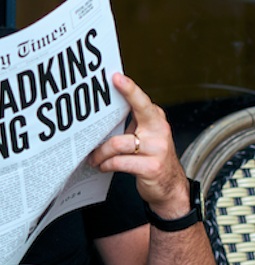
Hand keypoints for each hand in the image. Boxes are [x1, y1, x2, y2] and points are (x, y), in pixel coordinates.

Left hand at [87, 73, 190, 219]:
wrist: (171, 187)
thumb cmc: (151, 158)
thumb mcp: (145, 137)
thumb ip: (131, 123)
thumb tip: (101, 112)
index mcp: (155, 120)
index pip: (141, 100)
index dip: (128, 88)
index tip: (115, 76)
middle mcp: (159, 130)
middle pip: (139, 110)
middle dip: (121, 101)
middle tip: (99, 100)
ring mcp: (157, 149)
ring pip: (117, 143)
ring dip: (100, 152)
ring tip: (93, 157)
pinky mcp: (151, 167)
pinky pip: (119, 162)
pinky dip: (106, 164)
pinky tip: (103, 166)